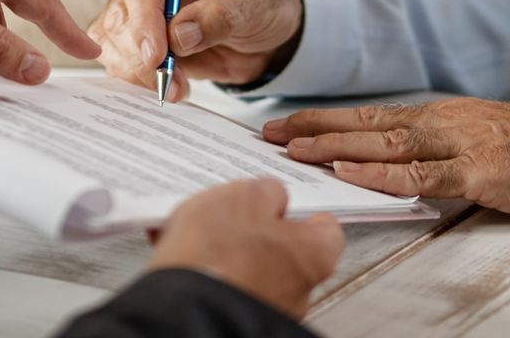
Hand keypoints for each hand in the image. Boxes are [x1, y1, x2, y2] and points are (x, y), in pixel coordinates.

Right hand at [91, 0, 303, 101]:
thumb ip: (218, 16)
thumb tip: (178, 35)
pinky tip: (170, 87)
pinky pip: (120, 60)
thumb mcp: (252, 3)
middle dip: (139, 52)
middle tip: (167, 80)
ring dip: (138, 71)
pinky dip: (138, 80)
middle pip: (121, 12)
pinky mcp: (139, 41)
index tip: (156, 53)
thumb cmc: (262, 0)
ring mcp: (140, 10)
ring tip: (177, 87)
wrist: (267, 30)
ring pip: (113, 40)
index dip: (144, 15)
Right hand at [147, 178, 343, 317]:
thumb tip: (272, 197)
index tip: (286, 204)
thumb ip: (268, 192)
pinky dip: (211, 271)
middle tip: (233, 214)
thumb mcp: (246, 197)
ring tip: (196, 234)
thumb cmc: (219, 254)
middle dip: (260, 234)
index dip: (304, 213)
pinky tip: (183, 254)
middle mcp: (298, 290)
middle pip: (286, 251)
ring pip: (253, 270)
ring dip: (230, 254)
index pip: (326, 231)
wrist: (183, 308)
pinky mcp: (235, 317)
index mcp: (312, 255)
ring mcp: (269, 308)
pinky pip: (228, 287)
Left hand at [264, 99, 509, 224]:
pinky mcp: (484, 170)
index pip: (375, 115)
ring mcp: (465, 143)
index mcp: (448, 115)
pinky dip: (380, 172)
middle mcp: (449, 121)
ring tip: (290, 148)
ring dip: (334, 144)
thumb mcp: (491, 143)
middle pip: (368, 122)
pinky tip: (348, 171)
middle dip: (314, 127)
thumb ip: (448, 151)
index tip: (287, 124)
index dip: (328, 120)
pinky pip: (422, 174)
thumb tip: (404, 163)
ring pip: (386, 142)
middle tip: (266, 132)